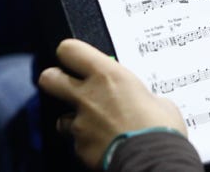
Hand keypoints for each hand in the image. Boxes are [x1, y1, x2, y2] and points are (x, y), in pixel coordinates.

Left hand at [39, 39, 186, 168]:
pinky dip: (88, 144)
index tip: (78, 59)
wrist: (154, 161)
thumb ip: (140, 95)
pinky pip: (77, 143)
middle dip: (56, 81)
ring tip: (94, 126)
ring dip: (74, 120)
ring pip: (61, 118)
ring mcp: (80, 124)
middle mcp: (88, 96)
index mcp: (108, 76)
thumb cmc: (160, 129)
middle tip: (69, 86)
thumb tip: (142, 101)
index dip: (71, 54)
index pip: (70, 50)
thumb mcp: (158, 100)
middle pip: (49, 78)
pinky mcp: (80, 148)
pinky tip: (105, 145)